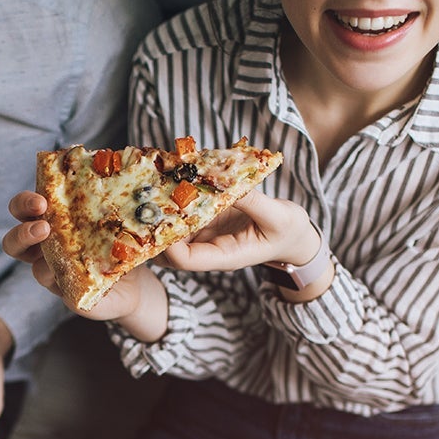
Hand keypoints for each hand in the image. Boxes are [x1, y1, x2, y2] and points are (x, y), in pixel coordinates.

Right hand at [1, 190, 161, 328]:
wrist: (136, 283)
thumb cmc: (120, 241)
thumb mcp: (115, 215)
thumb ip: (112, 196)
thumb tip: (132, 168)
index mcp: (49, 225)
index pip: (23, 211)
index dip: (24, 203)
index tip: (42, 197)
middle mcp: (45, 251)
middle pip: (14, 241)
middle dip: (23, 229)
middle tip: (43, 220)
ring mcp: (56, 275)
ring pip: (34, 268)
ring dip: (44, 259)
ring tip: (55, 242)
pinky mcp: (72, 296)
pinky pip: (64, 290)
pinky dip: (71, 279)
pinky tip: (85, 271)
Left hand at [161, 190, 321, 272]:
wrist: (293, 234)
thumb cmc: (289, 232)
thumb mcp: (278, 217)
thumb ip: (254, 203)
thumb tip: (231, 184)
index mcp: (224, 257)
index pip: (186, 260)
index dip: (169, 245)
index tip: (163, 219)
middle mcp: (208, 249)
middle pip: (169, 249)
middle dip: (156, 229)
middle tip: (145, 200)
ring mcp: (205, 234)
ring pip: (173, 231)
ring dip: (162, 212)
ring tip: (153, 185)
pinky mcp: (207, 219)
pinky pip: (185, 213)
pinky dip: (177, 200)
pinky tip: (172, 178)